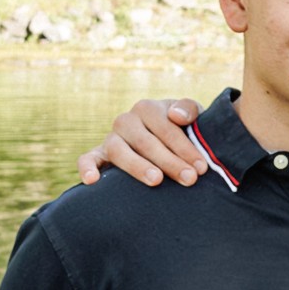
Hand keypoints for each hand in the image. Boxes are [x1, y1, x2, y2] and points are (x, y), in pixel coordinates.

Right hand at [76, 96, 213, 185]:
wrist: (166, 146)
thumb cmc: (183, 132)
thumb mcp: (192, 118)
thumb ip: (190, 109)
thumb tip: (176, 115)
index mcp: (147, 109)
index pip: (166, 128)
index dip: (185, 148)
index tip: (201, 168)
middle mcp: (126, 121)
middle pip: (146, 142)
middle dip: (170, 161)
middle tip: (189, 179)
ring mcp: (111, 138)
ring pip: (119, 151)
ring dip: (138, 166)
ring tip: (156, 181)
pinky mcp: (99, 155)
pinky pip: (87, 159)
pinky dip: (87, 168)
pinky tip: (92, 181)